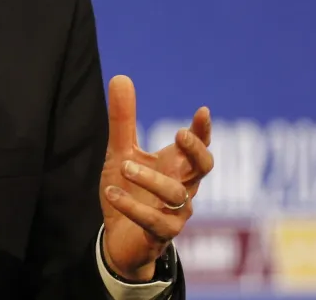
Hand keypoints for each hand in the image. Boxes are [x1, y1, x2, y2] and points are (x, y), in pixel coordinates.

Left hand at [99, 75, 213, 281]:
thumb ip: (123, 120)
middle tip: (178, 134)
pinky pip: (154, 221)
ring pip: (177, 194)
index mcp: (177, 166)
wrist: (119, 239)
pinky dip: (133, 206)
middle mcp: (182, 188)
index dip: (203, 130)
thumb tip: (121, 76)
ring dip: (151, 179)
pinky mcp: (160, 235)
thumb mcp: (121, 152)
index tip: (202, 111)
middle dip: (196, 151)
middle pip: (204, 168)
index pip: (198, 146)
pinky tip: (111, 192)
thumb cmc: (129, 191)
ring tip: (123, 166)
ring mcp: (175, 213)